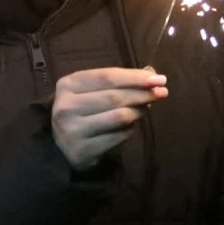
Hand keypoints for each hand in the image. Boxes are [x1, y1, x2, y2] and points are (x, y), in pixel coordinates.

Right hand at [51, 67, 167, 169]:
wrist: (61, 145)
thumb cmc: (81, 110)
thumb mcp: (92, 89)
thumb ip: (119, 80)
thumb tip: (152, 74)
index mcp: (68, 84)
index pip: (107, 76)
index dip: (135, 77)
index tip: (159, 78)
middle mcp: (66, 106)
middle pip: (114, 96)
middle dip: (142, 93)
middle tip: (162, 93)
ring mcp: (73, 130)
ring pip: (119, 117)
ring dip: (139, 111)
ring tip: (147, 108)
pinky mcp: (83, 150)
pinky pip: (118, 137)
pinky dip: (130, 129)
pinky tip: (131, 125)